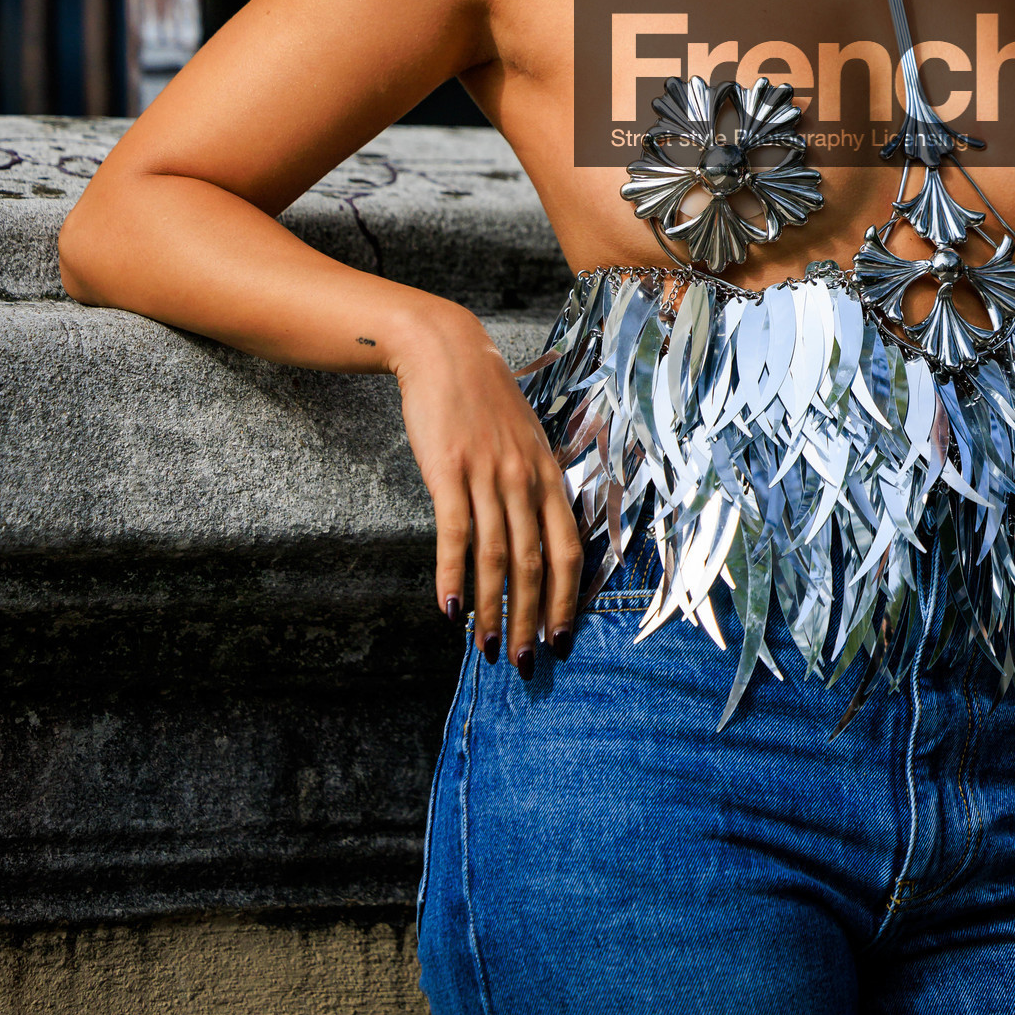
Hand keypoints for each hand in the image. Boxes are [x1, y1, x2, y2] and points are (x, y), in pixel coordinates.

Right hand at [390, 301, 582, 675]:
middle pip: (537, 564)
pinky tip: (449, 611)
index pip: (569, 550)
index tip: (561, 640)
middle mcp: (526, 478)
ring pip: (499, 558)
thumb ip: (534, 484)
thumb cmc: (484, 400)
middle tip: (524, 663)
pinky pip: (456, 535)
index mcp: (549, 474)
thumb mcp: (525, 438)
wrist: (445, 351)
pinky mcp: (450, 472)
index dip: (567, 600)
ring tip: (487, 648)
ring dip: (493, 611)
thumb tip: (539, 535)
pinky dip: (453, 577)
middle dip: (531, 620)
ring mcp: (489, 475)